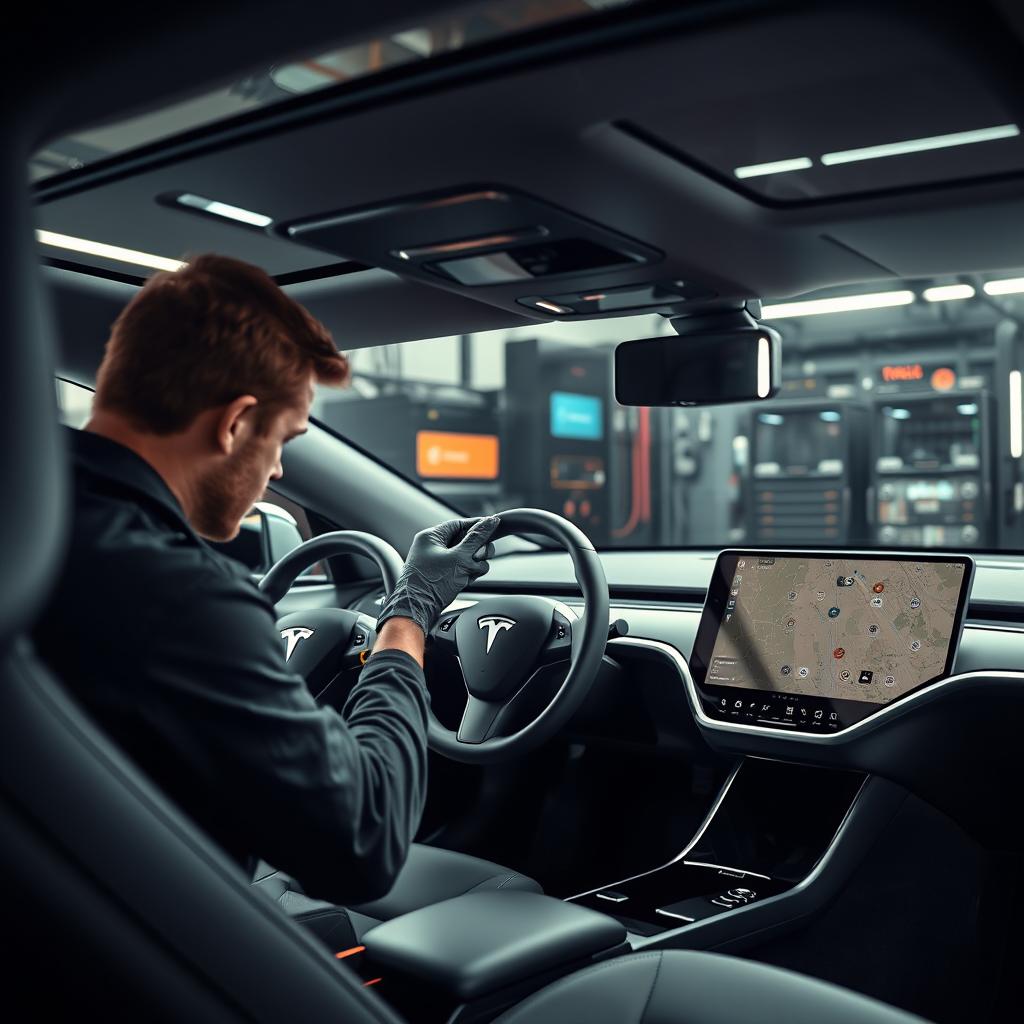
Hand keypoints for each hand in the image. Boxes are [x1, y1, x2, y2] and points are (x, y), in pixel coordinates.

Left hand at [377, 516, 500, 635]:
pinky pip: (462, 570)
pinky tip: (464, 581)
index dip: (477, 526)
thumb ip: (477, 538)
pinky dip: (467, 575)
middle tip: (478, 558)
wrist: (417, 611)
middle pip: (466, 541)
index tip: (493, 527)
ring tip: (467, 574)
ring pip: (467, 557)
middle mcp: (433, 548)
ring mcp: (438, 563)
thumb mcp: (459, 558)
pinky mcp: (442, 577)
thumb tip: (490, 521)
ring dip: (473, 565)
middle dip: (476, 551)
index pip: (459, 523)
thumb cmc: (430, 584)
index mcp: (431, 537)